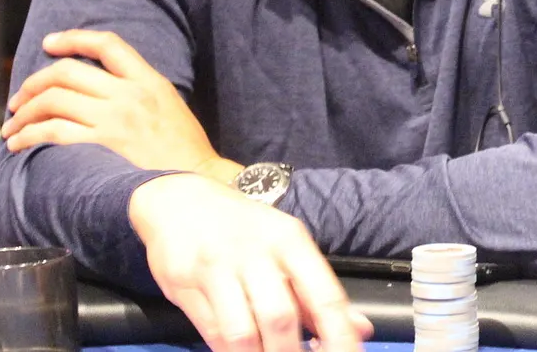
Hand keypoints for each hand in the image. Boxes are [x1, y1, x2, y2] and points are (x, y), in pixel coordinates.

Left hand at [3, 30, 238, 181]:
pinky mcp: (102, 147)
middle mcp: (129, 94)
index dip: (73, 38)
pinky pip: (53, 133)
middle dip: (34, 82)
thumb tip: (100, 88)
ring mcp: (114, 120)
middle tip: (19, 98)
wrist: (197, 184)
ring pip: (54, 100)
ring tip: (12, 126)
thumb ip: (140, 90)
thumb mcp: (170, 105)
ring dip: (24, 112)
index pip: (108, 45)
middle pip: (68, 72)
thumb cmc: (185, 151)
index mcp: (149, 81)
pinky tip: (20, 144)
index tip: (50, 43)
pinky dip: (30, 135)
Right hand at [130, 173, 371, 351]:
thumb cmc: (242, 226)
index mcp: (289, 239)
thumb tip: (359, 330)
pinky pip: (212, 333)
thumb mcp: (285, 243)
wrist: (178, 200)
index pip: (323, 294)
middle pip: (280, 318)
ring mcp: (216, 269)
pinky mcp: (184, 287)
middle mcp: (254, 252)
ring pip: (242, 333)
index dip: (338, 335)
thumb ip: (317, 290)